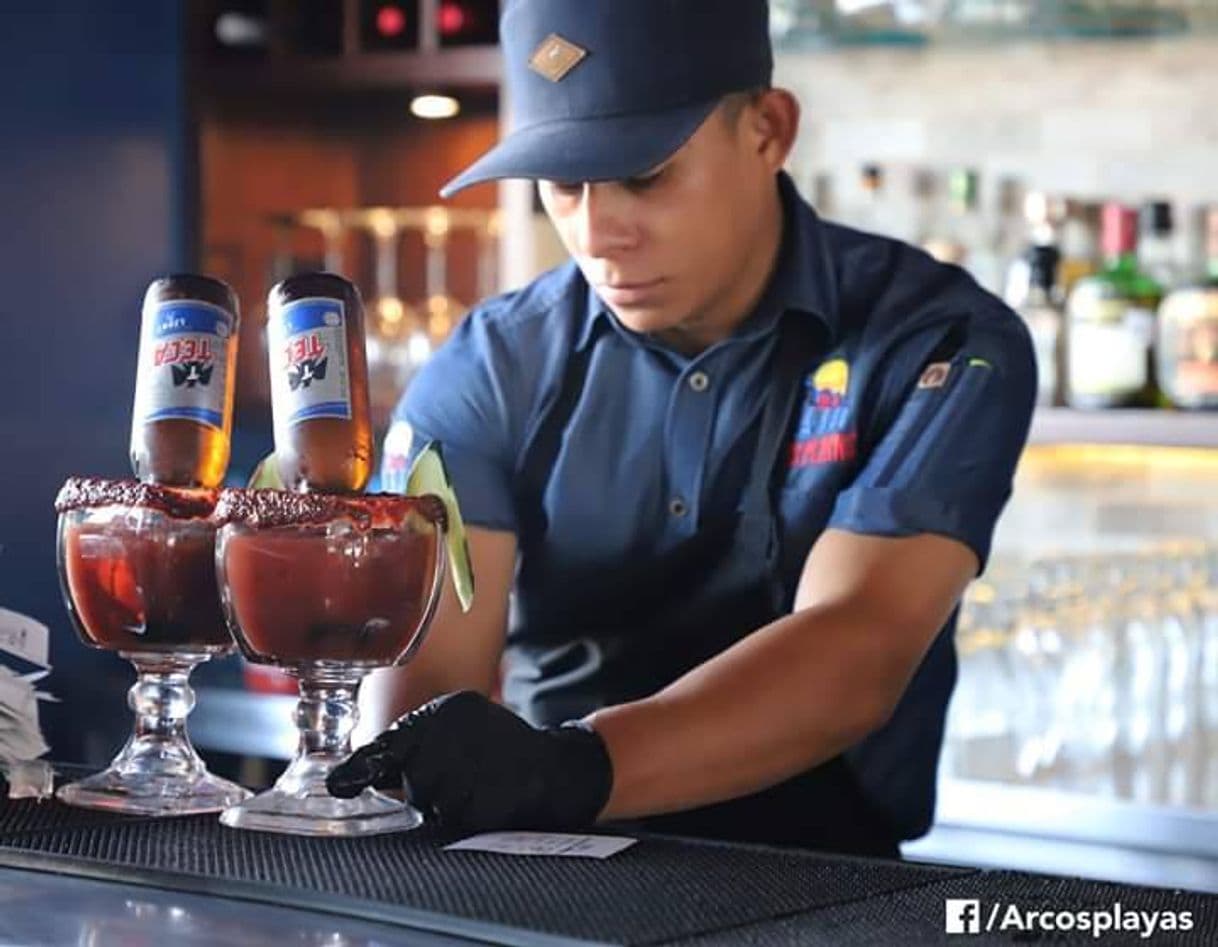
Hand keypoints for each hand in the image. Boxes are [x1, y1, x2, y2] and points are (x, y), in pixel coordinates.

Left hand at [326, 691, 612, 833]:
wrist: (555, 768)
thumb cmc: (499, 748)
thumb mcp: (460, 726)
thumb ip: (414, 742)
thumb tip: (363, 771)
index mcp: (447, 711)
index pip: (391, 743)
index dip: (360, 768)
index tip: (338, 784)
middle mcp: (456, 735)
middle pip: (410, 778)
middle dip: (424, 786)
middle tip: (459, 777)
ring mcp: (471, 768)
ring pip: (429, 801)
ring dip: (445, 803)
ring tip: (476, 786)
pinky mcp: (484, 801)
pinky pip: (454, 819)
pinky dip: (465, 815)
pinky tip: (487, 797)